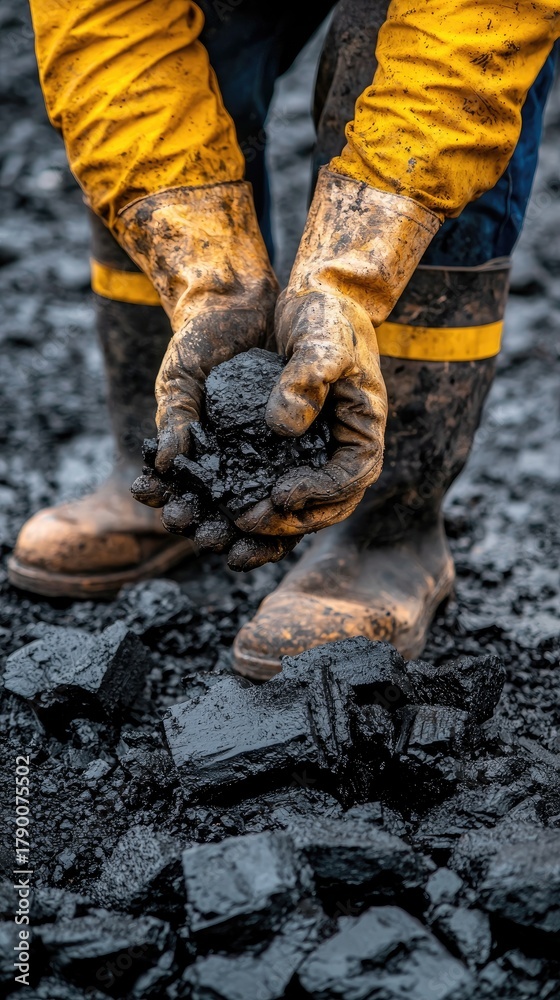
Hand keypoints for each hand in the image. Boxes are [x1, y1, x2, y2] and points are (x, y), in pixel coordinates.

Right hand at [117, 182, 278, 522]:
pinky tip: (284, 515)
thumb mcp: (180, 380)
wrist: (239, 306)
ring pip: (252, 508)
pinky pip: (289, 483)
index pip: (177, 498)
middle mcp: (222, 464)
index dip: (175, 512)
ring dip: (246, 532)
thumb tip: (163, 465)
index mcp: (189, 458)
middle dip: (210, 530)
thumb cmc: (199, 344)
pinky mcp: (289, 448)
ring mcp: (255, 458)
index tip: (176, 516)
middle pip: (215, 513)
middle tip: (209, 537)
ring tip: (242, 543)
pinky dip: (285, 505)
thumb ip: (173, 419)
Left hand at [235, 167, 440, 537]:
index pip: (350, 478)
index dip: (318, 493)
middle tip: (246, 522)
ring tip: (231, 534)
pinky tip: (219, 510)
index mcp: (363, 431)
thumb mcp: (322, 341)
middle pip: (325, 506)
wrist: (314, 302)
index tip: (281, 494)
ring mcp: (314, 454)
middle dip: (288, 522)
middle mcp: (340, 451)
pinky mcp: (287, 451)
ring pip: (299, 506)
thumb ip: (307, 380)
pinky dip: (251, 503)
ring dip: (268, 527)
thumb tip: (282, 427)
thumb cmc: (327, 317)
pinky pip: (272, 486)